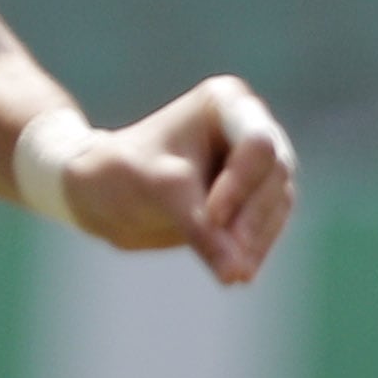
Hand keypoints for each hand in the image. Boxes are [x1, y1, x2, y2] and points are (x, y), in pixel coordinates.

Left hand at [58, 77, 298, 285]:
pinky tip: (236, 273)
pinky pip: (270, 223)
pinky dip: (257, 247)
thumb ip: (201, 228)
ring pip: (278, 201)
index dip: (240, 184)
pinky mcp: (253, 196)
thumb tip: (237, 275)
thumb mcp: (160, 194)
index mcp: (225, 102)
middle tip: (231, 264)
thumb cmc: (122, 174)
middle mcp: (248, 125)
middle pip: (275, 174)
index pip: (257, 144)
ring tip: (234, 275)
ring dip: (258, 239)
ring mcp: (255, 162)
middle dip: (252, 218)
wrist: (99, 192)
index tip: (210, 218)